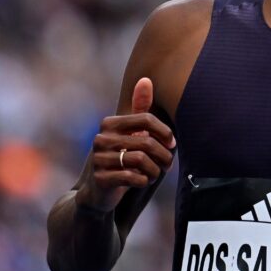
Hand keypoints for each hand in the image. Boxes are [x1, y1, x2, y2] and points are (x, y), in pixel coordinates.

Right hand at [75, 77, 175, 211]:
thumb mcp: (130, 133)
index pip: (146, 119)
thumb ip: (139, 108)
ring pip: (142, 160)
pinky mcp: (100, 179)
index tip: (172, 144)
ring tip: (154, 174)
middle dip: (163, 155)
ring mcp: (98, 159)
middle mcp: (101, 139)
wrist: (98, 191)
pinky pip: (133, 177)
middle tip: (167, 165)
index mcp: (109, 123)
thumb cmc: (121, 158)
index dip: (165, 132)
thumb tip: (146, 79)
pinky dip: (144, 180)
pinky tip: (142, 181)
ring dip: (154, 170)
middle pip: (147, 142)